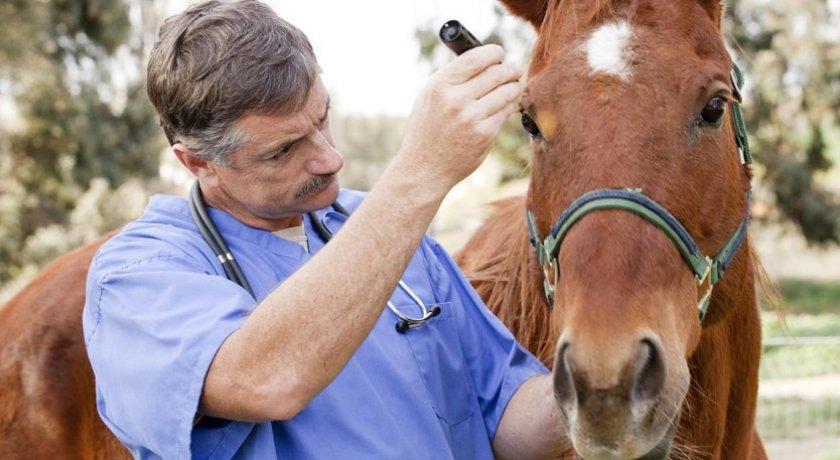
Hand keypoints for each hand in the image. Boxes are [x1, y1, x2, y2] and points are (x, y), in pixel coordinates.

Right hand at [397, 44, 521, 189]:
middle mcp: (455, 100)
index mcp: (439, 85)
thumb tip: (485, 59)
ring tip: (511, 88)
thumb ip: (453, 78)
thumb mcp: (429, 97)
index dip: (494, 53)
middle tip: (514, 70)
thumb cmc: (427, 129)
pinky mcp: (485, 134)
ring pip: (508, 91)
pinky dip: (509, 106)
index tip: (499, 54)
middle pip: (497, 72)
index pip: (476, 58)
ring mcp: (472, 118)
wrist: (424, 168)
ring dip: (513, 87)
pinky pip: (507, 111)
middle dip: (510, 69)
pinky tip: (504, 106)